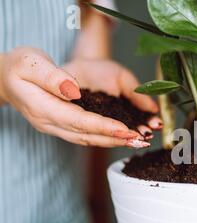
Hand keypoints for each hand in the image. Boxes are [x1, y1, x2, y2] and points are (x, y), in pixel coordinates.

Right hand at [0, 47, 156, 147]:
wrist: (5, 78)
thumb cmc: (18, 66)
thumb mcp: (30, 63)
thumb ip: (51, 77)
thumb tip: (74, 90)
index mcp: (42, 108)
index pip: (78, 121)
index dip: (103, 126)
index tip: (125, 129)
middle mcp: (50, 123)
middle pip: (86, 135)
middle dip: (115, 139)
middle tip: (140, 140)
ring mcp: (55, 127)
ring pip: (88, 139)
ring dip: (113, 141)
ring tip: (137, 141)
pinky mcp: (62, 126)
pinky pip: (86, 135)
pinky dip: (106, 137)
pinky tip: (123, 136)